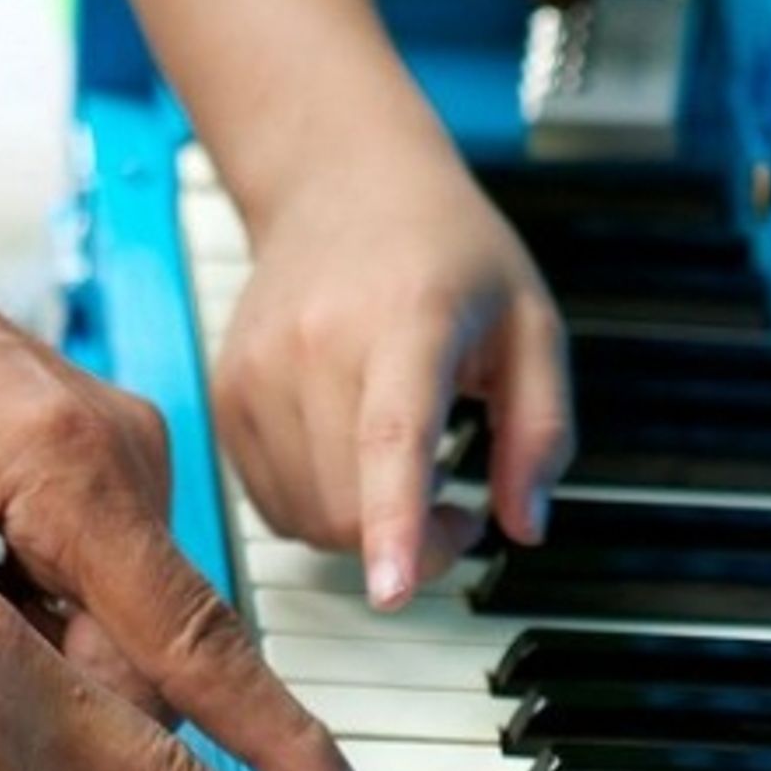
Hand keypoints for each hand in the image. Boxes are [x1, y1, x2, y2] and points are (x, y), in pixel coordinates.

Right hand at [215, 141, 572, 608]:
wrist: (338, 181)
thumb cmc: (445, 252)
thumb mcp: (531, 324)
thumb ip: (542, 431)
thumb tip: (524, 526)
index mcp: (407, 320)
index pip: (392, 438)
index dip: (395, 523)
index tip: (393, 588)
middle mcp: (316, 344)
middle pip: (347, 509)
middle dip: (412, 545)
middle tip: (458, 508)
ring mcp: (259, 372)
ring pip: (308, 520)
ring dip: (365, 532)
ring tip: (407, 477)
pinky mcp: (228, 398)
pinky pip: (273, 506)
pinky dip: (321, 511)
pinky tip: (353, 464)